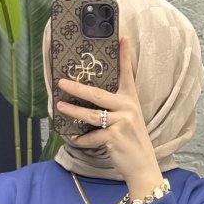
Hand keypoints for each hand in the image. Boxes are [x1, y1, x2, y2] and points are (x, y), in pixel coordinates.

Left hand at [56, 36, 162, 195]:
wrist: (143, 166)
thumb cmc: (133, 143)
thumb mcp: (129, 120)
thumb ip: (115, 109)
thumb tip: (91, 103)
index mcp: (131, 100)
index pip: (127, 74)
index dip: (125, 55)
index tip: (122, 37)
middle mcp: (127, 108)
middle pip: (98, 94)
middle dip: (77, 87)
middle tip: (61, 82)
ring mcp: (121, 122)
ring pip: (91, 114)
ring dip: (73, 111)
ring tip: (60, 107)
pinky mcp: (114, 137)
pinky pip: (92, 136)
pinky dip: (81, 139)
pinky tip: (73, 138)